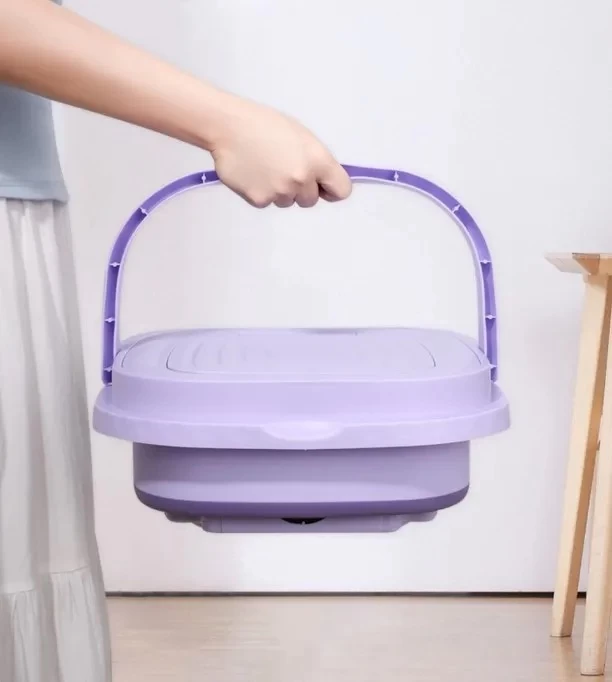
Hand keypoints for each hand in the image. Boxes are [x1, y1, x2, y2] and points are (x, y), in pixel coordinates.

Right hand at [210, 97, 351, 208]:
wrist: (228, 127)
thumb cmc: (264, 126)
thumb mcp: (301, 136)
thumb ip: (316, 161)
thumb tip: (323, 182)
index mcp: (318, 160)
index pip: (341, 190)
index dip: (331, 189)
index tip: (323, 187)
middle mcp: (302, 179)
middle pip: (311, 200)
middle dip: (301, 190)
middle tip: (283, 168)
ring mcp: (281, 192)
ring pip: (288, 202)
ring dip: (280, 191)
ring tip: (265, 167)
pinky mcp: (260, 200)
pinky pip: (267, 203)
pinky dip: (261, 191)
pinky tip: (253, 173)